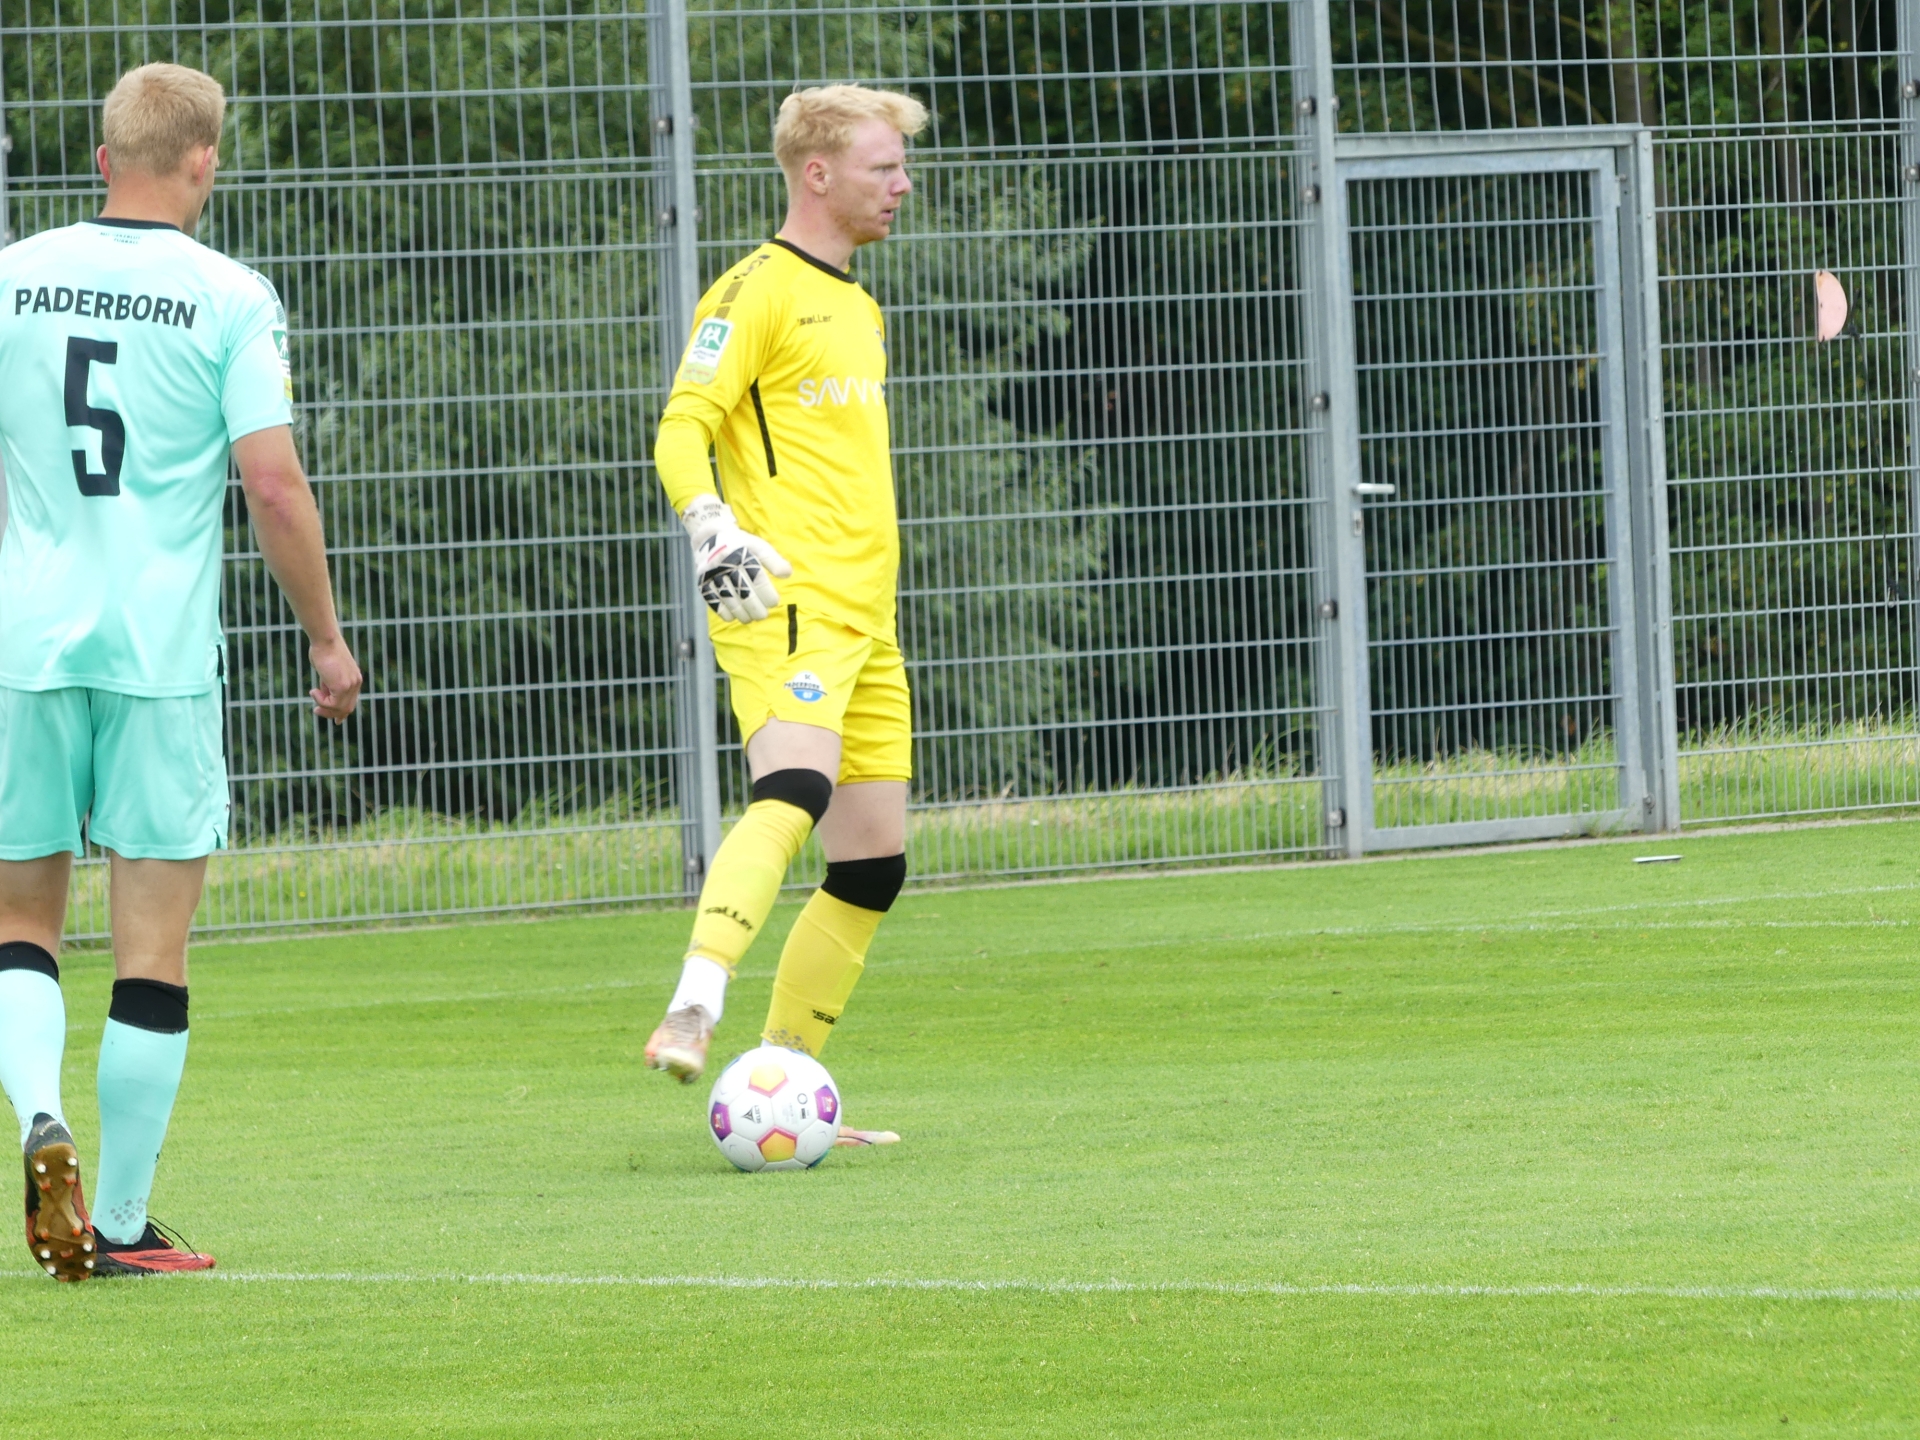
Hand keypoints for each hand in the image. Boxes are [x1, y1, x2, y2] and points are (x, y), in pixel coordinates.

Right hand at [308, 634, 361, 723]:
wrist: (326, 640)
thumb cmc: (323, 651)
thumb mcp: (327, 671)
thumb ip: (328, 684)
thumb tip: (324, 696)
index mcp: (354, 679)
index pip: (351, 702)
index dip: (342, 712)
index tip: (336, 720)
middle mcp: (355, 683)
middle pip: (347, 708)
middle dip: (331, 713)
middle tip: (315, 711)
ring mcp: (350, 685)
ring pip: (339, 708)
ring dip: (323, 706)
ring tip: (313, 694)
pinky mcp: (342, 686)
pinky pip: (331, 703)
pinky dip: (320, 701)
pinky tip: (313, 691)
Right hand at [681, 497, 791, 623]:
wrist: (709, 537)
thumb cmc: (740, 544)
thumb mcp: (758, 546)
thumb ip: (774, 560)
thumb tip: (787, 574)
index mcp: (742, 555)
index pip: (757, 578)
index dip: (767, 593)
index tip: (774, 602)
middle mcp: (726, 565)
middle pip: (743, 591)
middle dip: (756, 607)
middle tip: (763, 615)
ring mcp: (712, 575)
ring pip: (729, 599)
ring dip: (741, 613)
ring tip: (751, 618)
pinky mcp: (702, 582)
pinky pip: (713, 600)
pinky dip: (724, 612)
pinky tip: (733, 617)